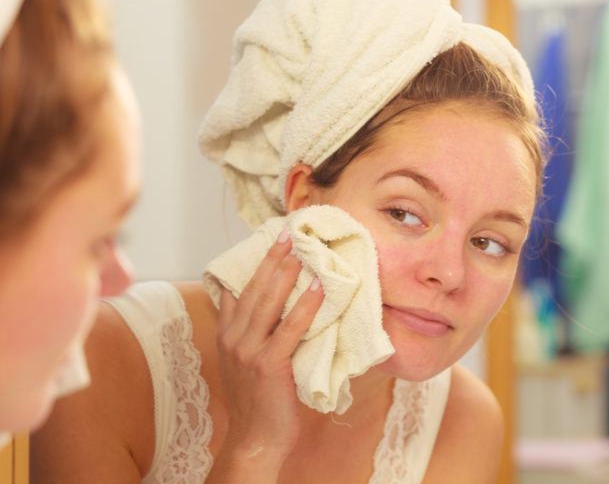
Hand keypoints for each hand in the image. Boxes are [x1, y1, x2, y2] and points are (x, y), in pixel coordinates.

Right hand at [216, 230, 322, 464]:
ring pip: (267, 303)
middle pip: (253, 288)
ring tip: (301, 250)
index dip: (255, 262)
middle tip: (288, 233)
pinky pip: (289, 330)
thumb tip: (277, 304)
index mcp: (228, 334)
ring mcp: (248, 351)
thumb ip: (254, 332)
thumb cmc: (257, 399)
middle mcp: (233, 338)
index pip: (238, 289)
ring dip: (286, 273)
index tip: (270, 239)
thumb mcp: (246, 360)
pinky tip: (317, 290)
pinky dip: (304, 307)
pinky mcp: (268, 366)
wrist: (254, 439)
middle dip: (271, 258)